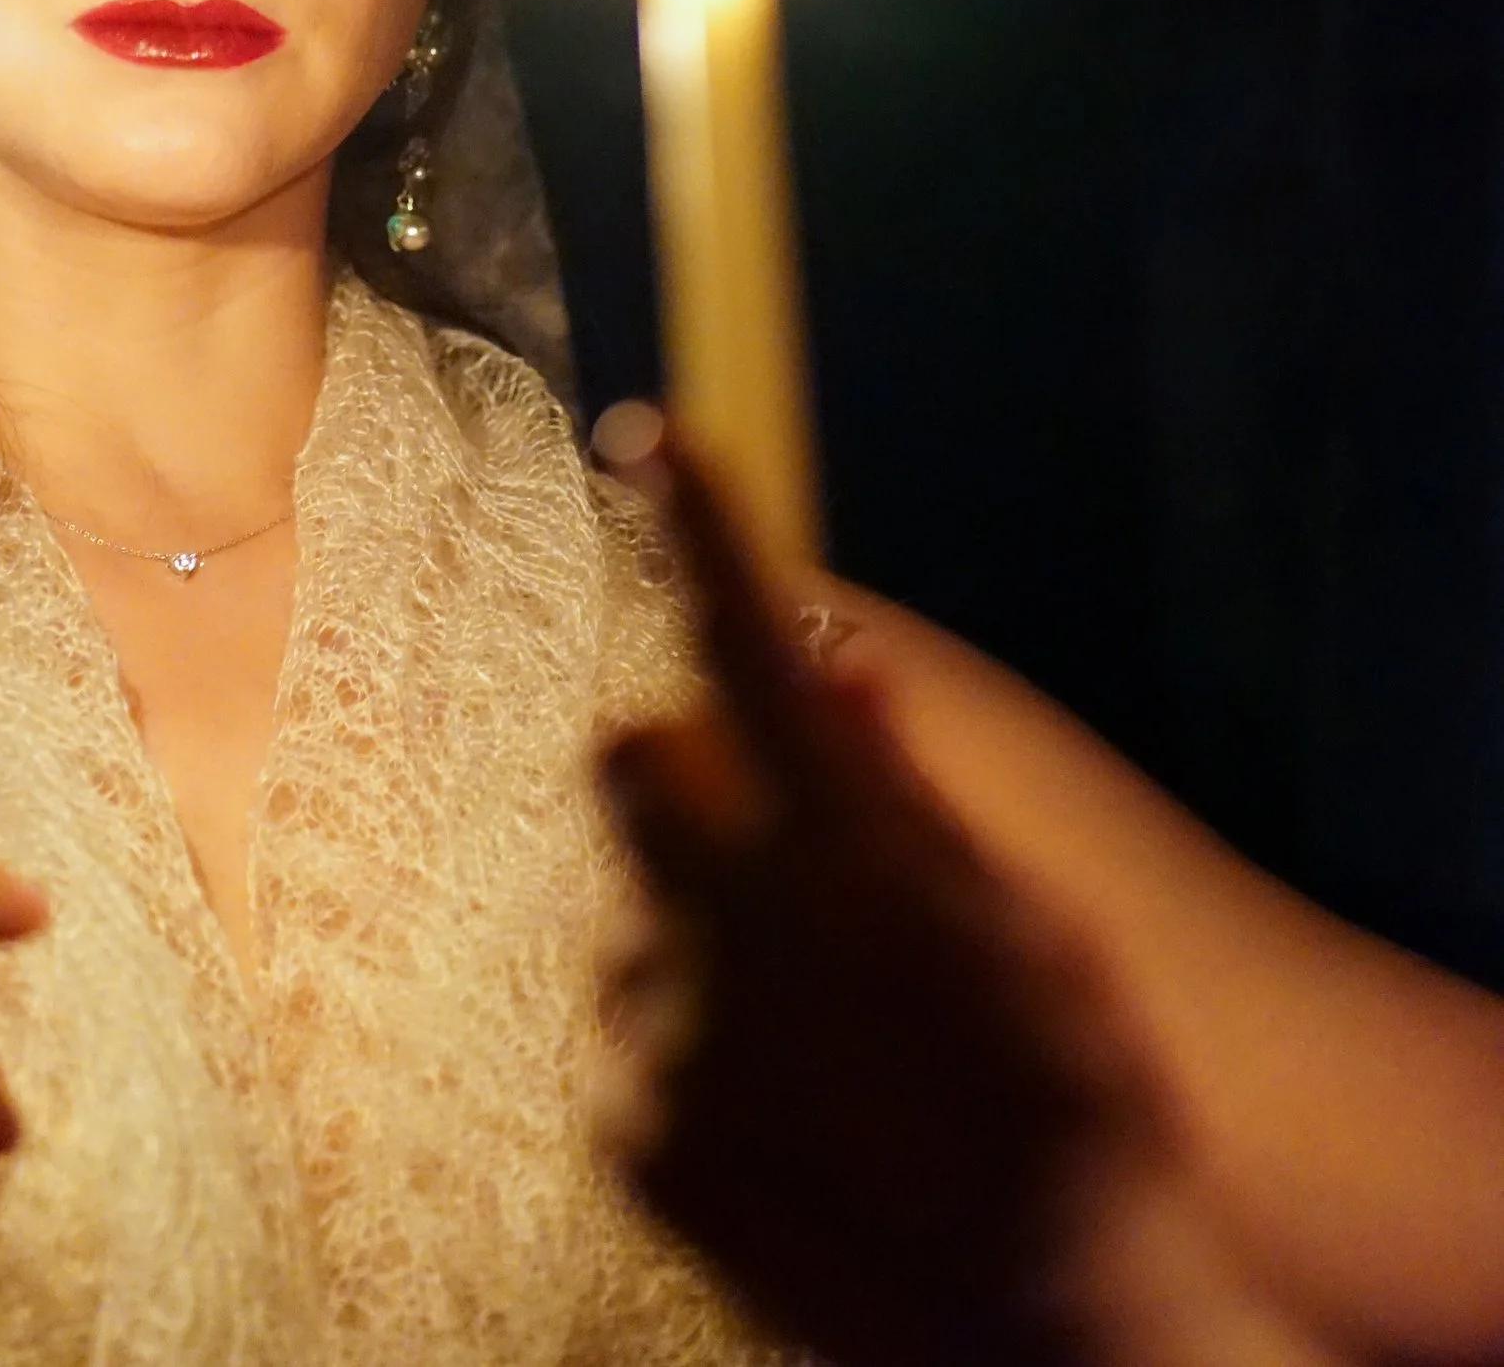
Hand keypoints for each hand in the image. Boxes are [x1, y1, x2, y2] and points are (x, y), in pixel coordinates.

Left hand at [593, 429, 1317, 1366]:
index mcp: (854, 857)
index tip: (656, 434)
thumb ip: (915, 797)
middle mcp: (739, 927)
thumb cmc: (1082, 1120)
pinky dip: (688, 1056)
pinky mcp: (635, 1140)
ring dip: (695, 940)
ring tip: (816, 1042)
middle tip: (766, 842)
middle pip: (630, 754)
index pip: (755, 643)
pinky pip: (629, 1040)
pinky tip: (789, 1118)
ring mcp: (671, 1038)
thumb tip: (836, 667)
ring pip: (630, 911)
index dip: (705, 526)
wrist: (1059, 1341)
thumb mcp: (1038, 933)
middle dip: (682, 769)